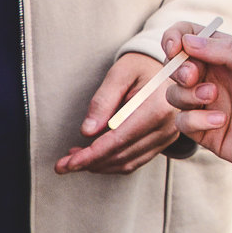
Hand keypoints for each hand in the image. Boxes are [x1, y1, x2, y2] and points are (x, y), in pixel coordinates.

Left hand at [57, 50, 194, 175]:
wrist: (165, 69)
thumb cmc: (140, 67)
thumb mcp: (119, 73)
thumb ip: (103, 100)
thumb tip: (87, 132)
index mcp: (158, 107)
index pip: (120, 139)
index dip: (92, 154)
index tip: (69, 162)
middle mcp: (167, 126)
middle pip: (122, 155)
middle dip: (90, 162)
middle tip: (64, 164)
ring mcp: (167, 137)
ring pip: (127, 163)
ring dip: (99, 165)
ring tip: (75, 158)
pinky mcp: (163, 143)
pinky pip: (135, 161)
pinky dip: (111, 163)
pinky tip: (94, 157)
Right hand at [152, 22, 231, 198]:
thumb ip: (226, 51)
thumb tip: (187, 40)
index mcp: (226, 55)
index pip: (189, 36)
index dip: (174, 38)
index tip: (176, 48)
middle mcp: (213, 77)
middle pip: (175, 65)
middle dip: (178, 69)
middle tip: (193, 77)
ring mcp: (206, 105)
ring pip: (174, 94)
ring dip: (187, 94)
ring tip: (213, 98)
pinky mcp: (204, 131)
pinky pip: (182, 122)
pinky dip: (196, 120)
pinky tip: (221, 122)